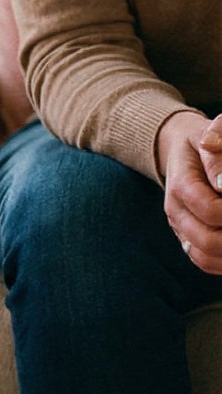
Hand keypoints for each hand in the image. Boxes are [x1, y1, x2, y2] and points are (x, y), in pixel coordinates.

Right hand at [158, 111, 221, 274]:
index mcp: (181, 186)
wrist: (181, 152)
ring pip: (204, 257)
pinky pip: (203, 261)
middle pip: (207, 240)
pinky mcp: (188, 238)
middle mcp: (176, 211)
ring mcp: (181, 227)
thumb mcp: (210, 131)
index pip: (212, 211)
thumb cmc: (203, 141)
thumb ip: (218, 145)